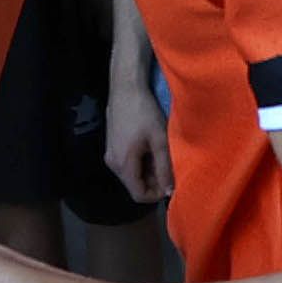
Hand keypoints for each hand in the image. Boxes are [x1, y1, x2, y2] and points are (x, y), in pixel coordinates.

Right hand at [105, 77, 173, 203]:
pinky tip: (150, 146)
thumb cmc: (144, 112)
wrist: (125, 87)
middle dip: (153, 181)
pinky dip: (140, 161)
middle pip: (134, 185)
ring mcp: (110, 154)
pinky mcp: (111, 144)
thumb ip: (164, 168)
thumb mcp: (159, 140)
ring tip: (161, 154)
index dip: (156, 194)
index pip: (139, 195)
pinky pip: (126, 162)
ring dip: (147, 170)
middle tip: (169, 167)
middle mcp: (112, 163)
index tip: (171, 183)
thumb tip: (169, 191)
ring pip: (131, 173)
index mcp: (123, 165)